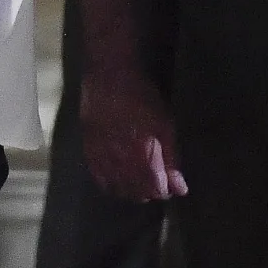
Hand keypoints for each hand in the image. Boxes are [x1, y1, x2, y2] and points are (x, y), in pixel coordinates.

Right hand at [80, 66, 187, 203]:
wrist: (109, 75)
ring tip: (138, 184)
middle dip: (148, 192)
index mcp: (143, 154)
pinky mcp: (87, 147)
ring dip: (129, 190)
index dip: (165, 190)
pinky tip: (116, 180)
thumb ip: (172, 159)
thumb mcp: (165, 126)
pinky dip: (108, 183)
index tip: (170, 184)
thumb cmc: (143, 98)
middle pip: (135, 191)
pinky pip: (97, 175)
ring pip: (115, 186)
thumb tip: (180, 188)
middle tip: (156, 183)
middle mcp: (120, 159)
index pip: (155, 188)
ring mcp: (100, 154)